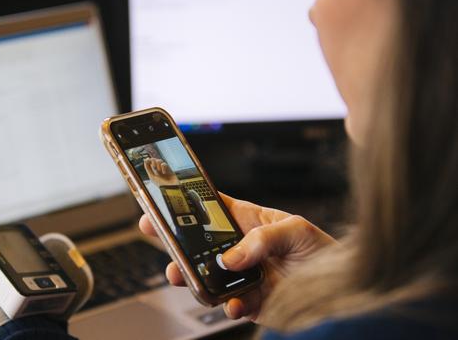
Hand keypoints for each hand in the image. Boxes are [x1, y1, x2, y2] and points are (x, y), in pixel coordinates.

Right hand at [139, 193, 334, 322]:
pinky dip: (227, 306)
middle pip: (200, 245)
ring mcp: (244, 276)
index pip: (212, 209)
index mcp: (249, 222)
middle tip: (163, 243)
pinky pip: (229, 304)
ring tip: (187, 278)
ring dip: (193, 278)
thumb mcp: (297, 230)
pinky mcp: (251, 302)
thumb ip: (262, 238)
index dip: (186, 204)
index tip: (163, 204)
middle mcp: (242, 249)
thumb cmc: (324, 252)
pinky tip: (234, 303)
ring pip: (207, 276)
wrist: (347, 292)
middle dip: (177, 245)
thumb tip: (232, 257)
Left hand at [143, 158, 178, 186]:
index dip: (148, 160)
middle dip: (153, 161)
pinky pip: (164, 164)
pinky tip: (164, 173)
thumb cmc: (160, 184)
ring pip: (159, 161)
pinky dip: (163, 167)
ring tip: (158, 170)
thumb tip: (145, 160)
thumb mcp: (152, 176)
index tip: (146, 159)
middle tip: (153, 166)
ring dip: (157, 164)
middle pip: (154, 160)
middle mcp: (158, 170)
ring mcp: (163, 169)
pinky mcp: (169, 168)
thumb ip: (148, 168)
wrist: (170, 187)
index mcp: (153, 173)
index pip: (150, 163)